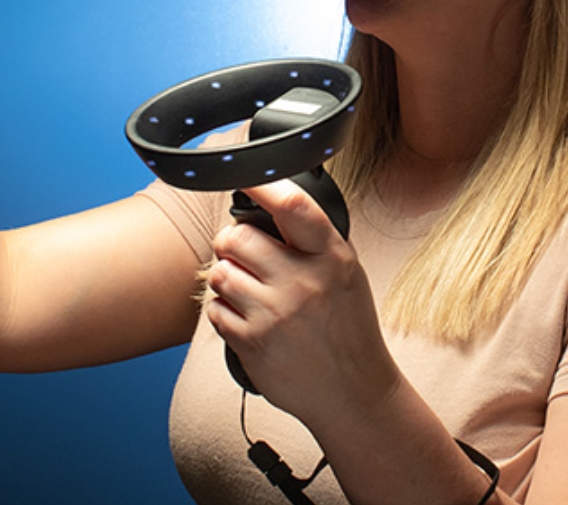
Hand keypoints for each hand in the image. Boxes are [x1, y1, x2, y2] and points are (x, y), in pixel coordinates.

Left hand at [204, 180, 401, 425]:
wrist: (353, 392)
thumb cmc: (347, 329)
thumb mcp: (345, 274)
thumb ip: (313, 242)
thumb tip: (270, 204)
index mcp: (331, 258)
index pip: (293, 207)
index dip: (263, 184)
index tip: (246, 175)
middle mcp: (303, 283)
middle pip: (237, 237)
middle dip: (233, 243)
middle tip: (244, 255)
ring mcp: (275, 314)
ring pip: (220, 272)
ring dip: (227, 279)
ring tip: (249, 291)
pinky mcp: (252, 343)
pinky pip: (214, 310)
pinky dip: (224, 312)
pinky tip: (249, 320)